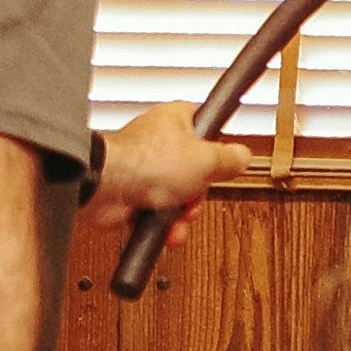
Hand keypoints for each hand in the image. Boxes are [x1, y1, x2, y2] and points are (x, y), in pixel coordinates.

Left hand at [96, 102, 220, 226]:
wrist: (107, 188)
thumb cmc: (146, 163)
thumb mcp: (205, 160)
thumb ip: (228, 159)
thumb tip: (243, 156)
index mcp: (175, 120)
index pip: (204, 128)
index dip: (216, 149)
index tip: (223, 163)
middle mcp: (158, 142)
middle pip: (193, 171)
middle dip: (197, 194)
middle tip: (195, 197)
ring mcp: (144, 170)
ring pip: (176, 196)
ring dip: (182, 215)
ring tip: (179, 219)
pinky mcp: (132, 195)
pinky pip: (157, 212)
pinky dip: (163, 224)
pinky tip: (166, 229)